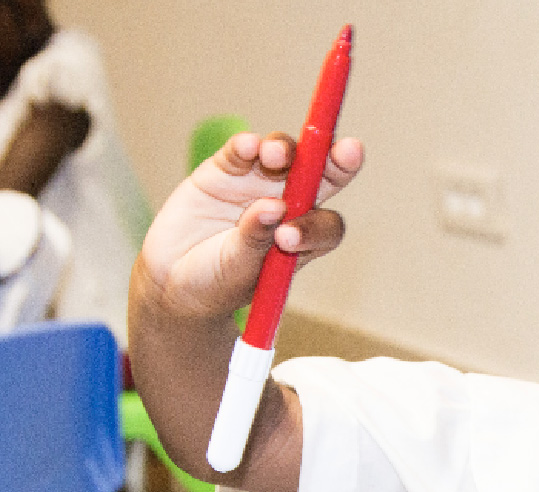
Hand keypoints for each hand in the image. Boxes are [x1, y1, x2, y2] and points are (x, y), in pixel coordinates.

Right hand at [137, 131, 363, 322]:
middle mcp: (290, 205)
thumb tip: (274, 207)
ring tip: (273, 155)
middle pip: (322, 177)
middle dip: (337, 162)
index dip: (316, 227)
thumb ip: (256, 241)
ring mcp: (259, 183)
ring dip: (285, 150)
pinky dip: (246, 146)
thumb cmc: (219, 282)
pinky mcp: (227, 169)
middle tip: (349, 152)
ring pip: (284, 155)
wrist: (174, 276)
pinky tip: (248, 146)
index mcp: (304, 237)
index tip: (288, 238)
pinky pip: (241, 151)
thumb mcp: (238, 270)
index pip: (326, 225)